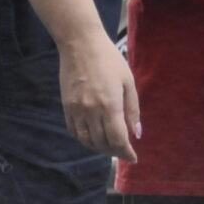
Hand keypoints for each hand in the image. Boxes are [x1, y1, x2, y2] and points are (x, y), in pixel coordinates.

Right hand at [60, 30, 140, 160]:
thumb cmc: (110, 60)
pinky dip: (85, 140)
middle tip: (124, 152)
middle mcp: (91, 111)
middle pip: (103, 143)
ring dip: (100, 148)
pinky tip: (94, 138)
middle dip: (115, 152)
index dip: (126, 152)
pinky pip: (75, 131)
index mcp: (110, 105)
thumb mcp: (128, 82)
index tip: (133, 158)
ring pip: (87, 140)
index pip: (118, 139)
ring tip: (110, 147)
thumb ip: (132, 110)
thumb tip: (137, 134)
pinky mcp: (66, 106)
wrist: (80, 44)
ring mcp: (76, 109)